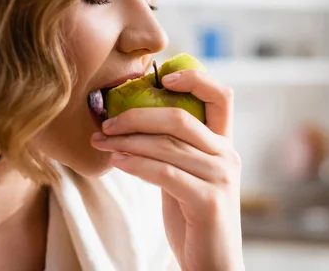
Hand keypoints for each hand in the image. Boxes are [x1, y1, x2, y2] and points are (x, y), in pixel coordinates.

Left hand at [90, 69, 243, 270]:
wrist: (212, 263)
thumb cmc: (193, 216)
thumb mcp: (187, 174)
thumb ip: (173, 149)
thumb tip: (133, 123)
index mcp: (224, 144)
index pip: (221, 96)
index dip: (195, 78)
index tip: (162, 76)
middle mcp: (228, 155)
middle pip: (181, 117)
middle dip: (138, 115)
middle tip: (107, 122)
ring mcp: (221, 177)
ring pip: (168, 145)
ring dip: (128, 140)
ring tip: (101, 140)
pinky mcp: (208, 200)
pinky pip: (165, 173)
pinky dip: (136, 164)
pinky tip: (116, 161)